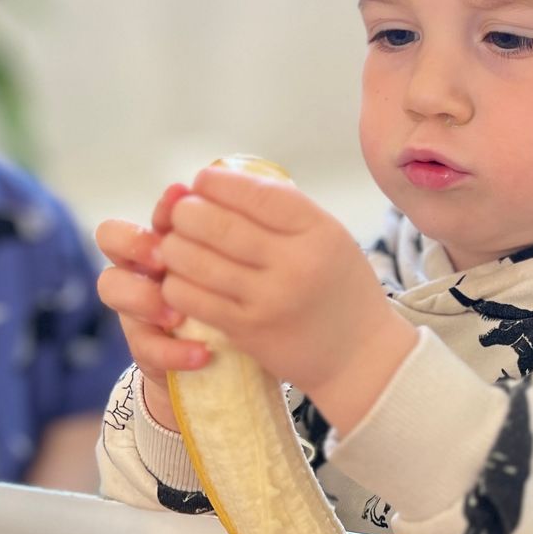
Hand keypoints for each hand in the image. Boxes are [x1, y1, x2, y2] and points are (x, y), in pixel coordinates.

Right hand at [95, 184, 208, 430]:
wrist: (227, 356)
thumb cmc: (231, 295)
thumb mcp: (230, 263)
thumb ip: (225, 232)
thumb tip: (227, 189)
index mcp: (159, 241)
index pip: (146, 206)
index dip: (157, 211)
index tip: (185, 210)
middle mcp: (138, 267)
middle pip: (109, 236)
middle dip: (133, 243)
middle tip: (164, 257)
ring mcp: (135, 307)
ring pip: (112, 288)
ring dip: (145, 298)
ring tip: (177, 314)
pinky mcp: (146, 349)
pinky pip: (146, 348)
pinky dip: (174, 351)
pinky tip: (203, 353)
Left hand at [156, 165, 416, 431]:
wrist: (359, 354)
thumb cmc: (339, 286)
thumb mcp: (329, 236)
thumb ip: (284, 211)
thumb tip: (222, 182)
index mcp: (318, 231)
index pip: (256, 194)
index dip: (218, 182)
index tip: (202, 180)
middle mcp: (294, 264)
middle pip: (217, 225)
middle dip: (186, 212)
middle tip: (181, 212)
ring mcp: (269, 300)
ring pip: (196, 261)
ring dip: (173, 246)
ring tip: (174, 243)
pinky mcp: (247, 330)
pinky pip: (193, 299)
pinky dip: (176, 282)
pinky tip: (178, 277)